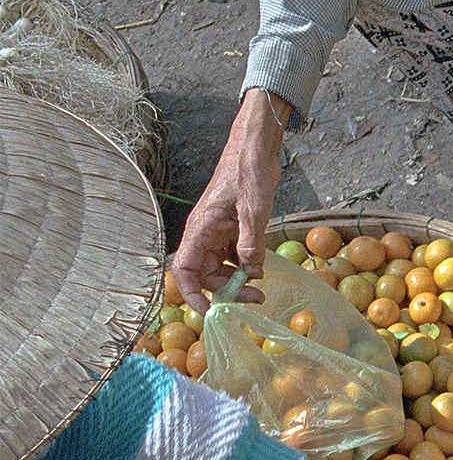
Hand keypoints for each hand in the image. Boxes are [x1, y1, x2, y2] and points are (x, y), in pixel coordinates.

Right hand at [172, 89, 292, 311]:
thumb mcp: (254, 210)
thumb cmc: (249, 172)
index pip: (185, 270)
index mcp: (200, 229)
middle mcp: (204, 233)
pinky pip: (233, 254)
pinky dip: (245, 264)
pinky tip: (261, 266)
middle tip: (257, 297)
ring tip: (261, 285)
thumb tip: (250, 272)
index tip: (210, 311)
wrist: (255, 148)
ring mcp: (218, 230)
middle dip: (227, 289)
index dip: (192, 294)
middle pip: (207, 273)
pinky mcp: (232, 227)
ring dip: (238, 278)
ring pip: (221, 265)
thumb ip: (250, 244)